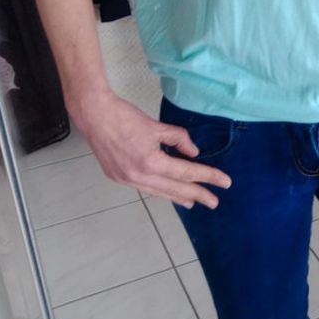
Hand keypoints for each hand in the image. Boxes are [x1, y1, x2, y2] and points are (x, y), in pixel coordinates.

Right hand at [72, 91, 232, 209]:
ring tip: (192, 202)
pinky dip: (159, 190)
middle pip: (174, 188)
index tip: (223, 183)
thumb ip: (178, 139)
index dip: (207, 177)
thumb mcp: (157, 126)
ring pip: (158, 192)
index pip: (186, 173)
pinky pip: (145, 188)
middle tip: (214, 202)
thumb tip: (193, 152)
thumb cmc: (124, 117)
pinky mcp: (118, 177)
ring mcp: (126, 179)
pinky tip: (167, 191)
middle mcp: (138, 176)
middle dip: (197, 195)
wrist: (94, 116)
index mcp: (150, 161)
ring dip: (177, 197)